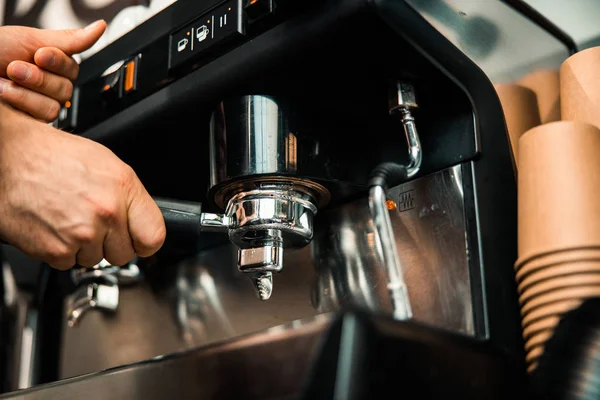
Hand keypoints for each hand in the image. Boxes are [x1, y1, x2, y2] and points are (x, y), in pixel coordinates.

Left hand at [0, 20, 105, 121]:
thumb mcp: (30, 40)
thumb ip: (70, 40)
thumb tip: (101, 27)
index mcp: (50, 65)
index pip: (72, 67)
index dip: (56, 62)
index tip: (39, 54)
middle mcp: (48, 86)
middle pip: (66, 88)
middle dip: (38, 78)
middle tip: (14, 69)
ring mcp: (39, 104)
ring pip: (56, 105)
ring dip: (27, 93)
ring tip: (4, 84)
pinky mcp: (32, 123)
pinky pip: (45, 118)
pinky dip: (23, 105)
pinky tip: (6, 97)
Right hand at [0, 103, 165, 269]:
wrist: (10, 156)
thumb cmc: (54, 156)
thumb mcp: (106, 164)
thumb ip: (129, 197)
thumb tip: (140, 222)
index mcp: (123, 188)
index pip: (154, 236)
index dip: (145, 242)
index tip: (138, 241)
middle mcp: (105, 212)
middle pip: (124, 254)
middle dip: (110, 243)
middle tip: (92, 222)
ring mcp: (81, 233)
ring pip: (95, 260)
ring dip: (83, 246)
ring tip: (69, 217)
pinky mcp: (56, 250)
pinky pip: (69, 263)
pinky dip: (61, 250)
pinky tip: (54, 225)